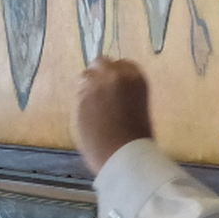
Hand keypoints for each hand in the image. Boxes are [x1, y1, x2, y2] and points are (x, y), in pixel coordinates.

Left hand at [74, 58, 152, 174]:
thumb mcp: (139, 106)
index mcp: (134, 76)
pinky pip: (79, 94)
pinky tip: (89, 115)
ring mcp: (94, 86)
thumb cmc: (139, 137)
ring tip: (94, 105)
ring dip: (89, 86)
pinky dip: (83, 101)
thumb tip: (112, 92)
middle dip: (100, 74)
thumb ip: (125, 92)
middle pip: (100, 63)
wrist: (124, 154)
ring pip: (86, 76)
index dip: (116, 74)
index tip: (116, 84)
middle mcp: (113, 75)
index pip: (122, 64)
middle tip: (101, 90)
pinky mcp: (80, 100)